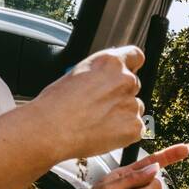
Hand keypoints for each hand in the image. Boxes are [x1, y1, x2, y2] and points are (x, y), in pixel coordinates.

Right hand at [32, 46, 146, 162]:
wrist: (52, 130)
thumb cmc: (56, 104)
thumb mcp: (77, 73)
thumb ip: (99, 73)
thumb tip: (105, 78)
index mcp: (110, 62)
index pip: (135, 56)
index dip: (131, 65)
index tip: (129, 71)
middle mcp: (125, 80)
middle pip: (133, 84)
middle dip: (122, 93)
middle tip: (102, 105)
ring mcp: (132, 104)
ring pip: (135, 107)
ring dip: (123, 113)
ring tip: (99, 120)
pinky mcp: (134, 126)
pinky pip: (136, 128)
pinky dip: (125, 132)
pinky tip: (105, 132)